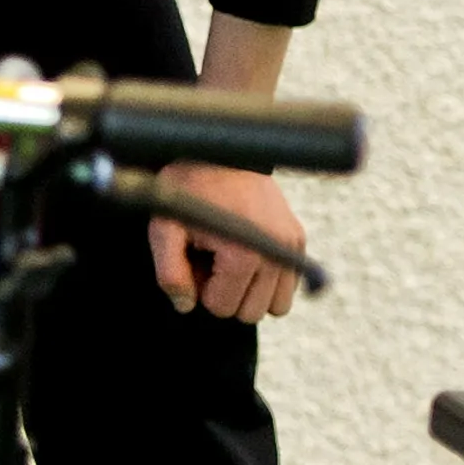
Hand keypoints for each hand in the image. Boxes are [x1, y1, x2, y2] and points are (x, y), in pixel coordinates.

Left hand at [148, 161, 307, 321]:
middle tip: (209, 257)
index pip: (222, 308)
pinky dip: (267, 280)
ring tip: (228, 257)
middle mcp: (276, 253)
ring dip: (249, 290)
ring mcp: (292, 245)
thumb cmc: (187, 189)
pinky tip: (245, 252)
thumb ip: (170, 273)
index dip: (201, 289)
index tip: (195, 258)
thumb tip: (186, 305)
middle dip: (225, 292)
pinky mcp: (298, 238)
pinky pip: (288, 286)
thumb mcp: (165, 228)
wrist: (220, 152)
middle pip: (251, 312)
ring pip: (276, 306)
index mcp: (244, 254)